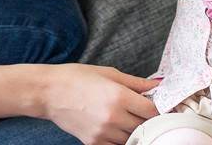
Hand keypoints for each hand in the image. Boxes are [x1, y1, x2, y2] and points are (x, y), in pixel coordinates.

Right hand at [40, 64, 159, 143]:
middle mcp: (113, 117)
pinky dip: (121, 139)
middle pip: (146, 126)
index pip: (154, 111)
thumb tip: (159, 85)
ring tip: (131, 118)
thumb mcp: (109, 73)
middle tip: (147, 112)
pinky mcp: (94, 143)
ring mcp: (103, 133)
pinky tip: (118, 128)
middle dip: (150, 120)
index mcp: (119, 97)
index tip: (163, 107)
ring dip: (137, 130)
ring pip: (133, 138)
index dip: (162, 109)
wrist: (48, 92)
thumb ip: (136, 83)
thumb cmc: (76, 78)